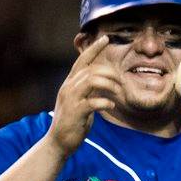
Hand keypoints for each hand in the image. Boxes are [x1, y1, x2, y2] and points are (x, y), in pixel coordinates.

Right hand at [46, 35, 123, 155]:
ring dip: (110, 85)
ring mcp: (71, 99)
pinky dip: (105, 102)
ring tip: (118, 93)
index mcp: (70, 83)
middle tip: (122, 83)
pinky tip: (111, 106)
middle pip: (92, 70)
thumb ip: (88, 89)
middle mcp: (69, 87)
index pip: (82, 60)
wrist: (59, 142)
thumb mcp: (80, 101)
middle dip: (110, 73)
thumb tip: (102, 81)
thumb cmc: (73, 122)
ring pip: (92, 81)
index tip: (105, 38)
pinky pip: (93, 102)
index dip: (94, 49)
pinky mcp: (76, 112)